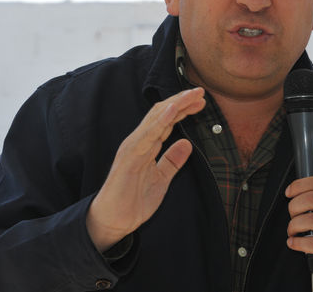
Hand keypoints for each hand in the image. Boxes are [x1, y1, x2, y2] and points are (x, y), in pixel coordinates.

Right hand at [86, 87, 205, 251]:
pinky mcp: (130, 156)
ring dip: (175, 104)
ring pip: (156, 118)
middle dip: (181, 101)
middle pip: (161, 113)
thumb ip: (172, 161)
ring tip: (191, 95)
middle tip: (200, 92)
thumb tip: (187, 144)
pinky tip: (173, 110)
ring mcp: (133, 147)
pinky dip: (161, 120)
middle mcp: (139, 141)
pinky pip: (147, 134)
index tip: (200, 102)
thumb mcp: (161, 180)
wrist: (112, 220)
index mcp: (146, 145)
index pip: (166, 121)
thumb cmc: (133, 201)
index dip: (183, 109)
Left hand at [285, 176, 312, 290]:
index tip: (289, 192)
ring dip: (294, 225)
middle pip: (312, 199)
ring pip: (311, 220)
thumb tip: (299, 195)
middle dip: (294, 206)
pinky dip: (299, 243)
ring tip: (292, 231)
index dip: (299, 185)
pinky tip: (294, 243)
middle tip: (291, 214)